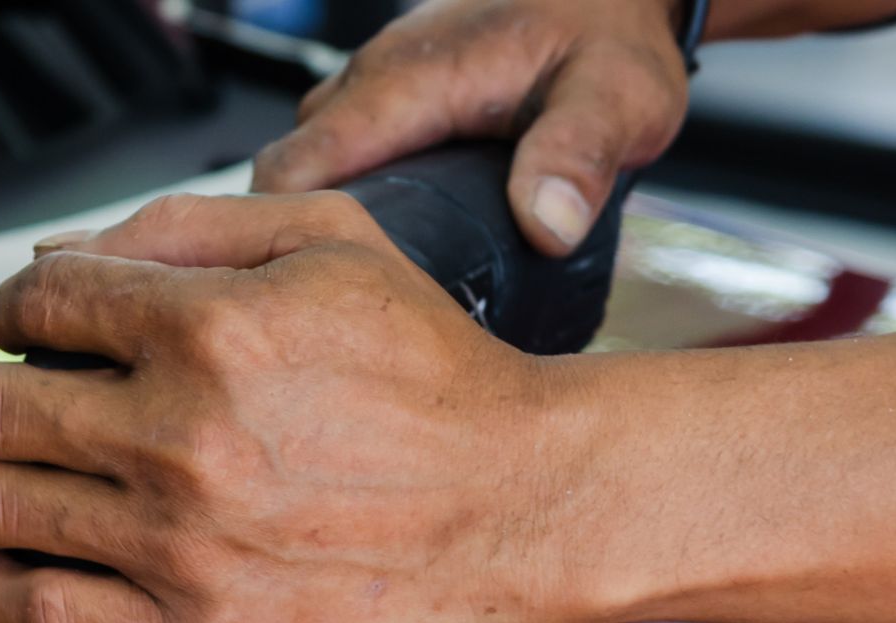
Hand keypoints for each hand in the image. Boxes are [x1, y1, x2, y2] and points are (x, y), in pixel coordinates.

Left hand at [0, 192, 620, 622]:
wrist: (518, 505)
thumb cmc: (432, 374)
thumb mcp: (333, 243)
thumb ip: (187, 228)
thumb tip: (54, 257)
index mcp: (211, 328)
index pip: (36, 304)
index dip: (14, 311)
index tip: (28, 331)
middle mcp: (184, 436)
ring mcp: (183, 544)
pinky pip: (36, 611)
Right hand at [252, 0, 688, 254]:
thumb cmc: (607, 32)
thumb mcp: (617, 95)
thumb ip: (578, 154)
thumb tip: (546, 224)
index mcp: (408, 82)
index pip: (295, 169)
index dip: (278, 237)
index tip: (300, 296)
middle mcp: (374, 79)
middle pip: (284, 176)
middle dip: (287, 242)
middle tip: (330, 316)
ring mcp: (374, 88)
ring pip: (306, 166)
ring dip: (314, 224)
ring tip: (355, 293)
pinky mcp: (387, 102)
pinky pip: (335, 154)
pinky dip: (340, 202)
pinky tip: (379, 249)